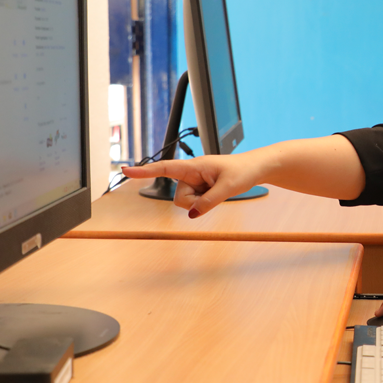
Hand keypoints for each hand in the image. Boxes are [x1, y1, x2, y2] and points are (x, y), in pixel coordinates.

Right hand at [122, 153, 266, 216]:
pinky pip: (195, 203)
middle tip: (216, 192)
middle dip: (194, 203)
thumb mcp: (229, 188)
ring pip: (187, 203)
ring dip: (201, 202)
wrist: (256, 168)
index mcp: (194, 166)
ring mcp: (195, 182)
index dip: (145, 171)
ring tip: (218, 190)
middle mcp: (191, 173)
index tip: (126, 170)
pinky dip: (205, 203)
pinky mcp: (200, 188)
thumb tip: (191, 215)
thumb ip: (209, 202)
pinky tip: (217, 192)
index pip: (165, 168)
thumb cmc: (243, 171)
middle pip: (179, 199)